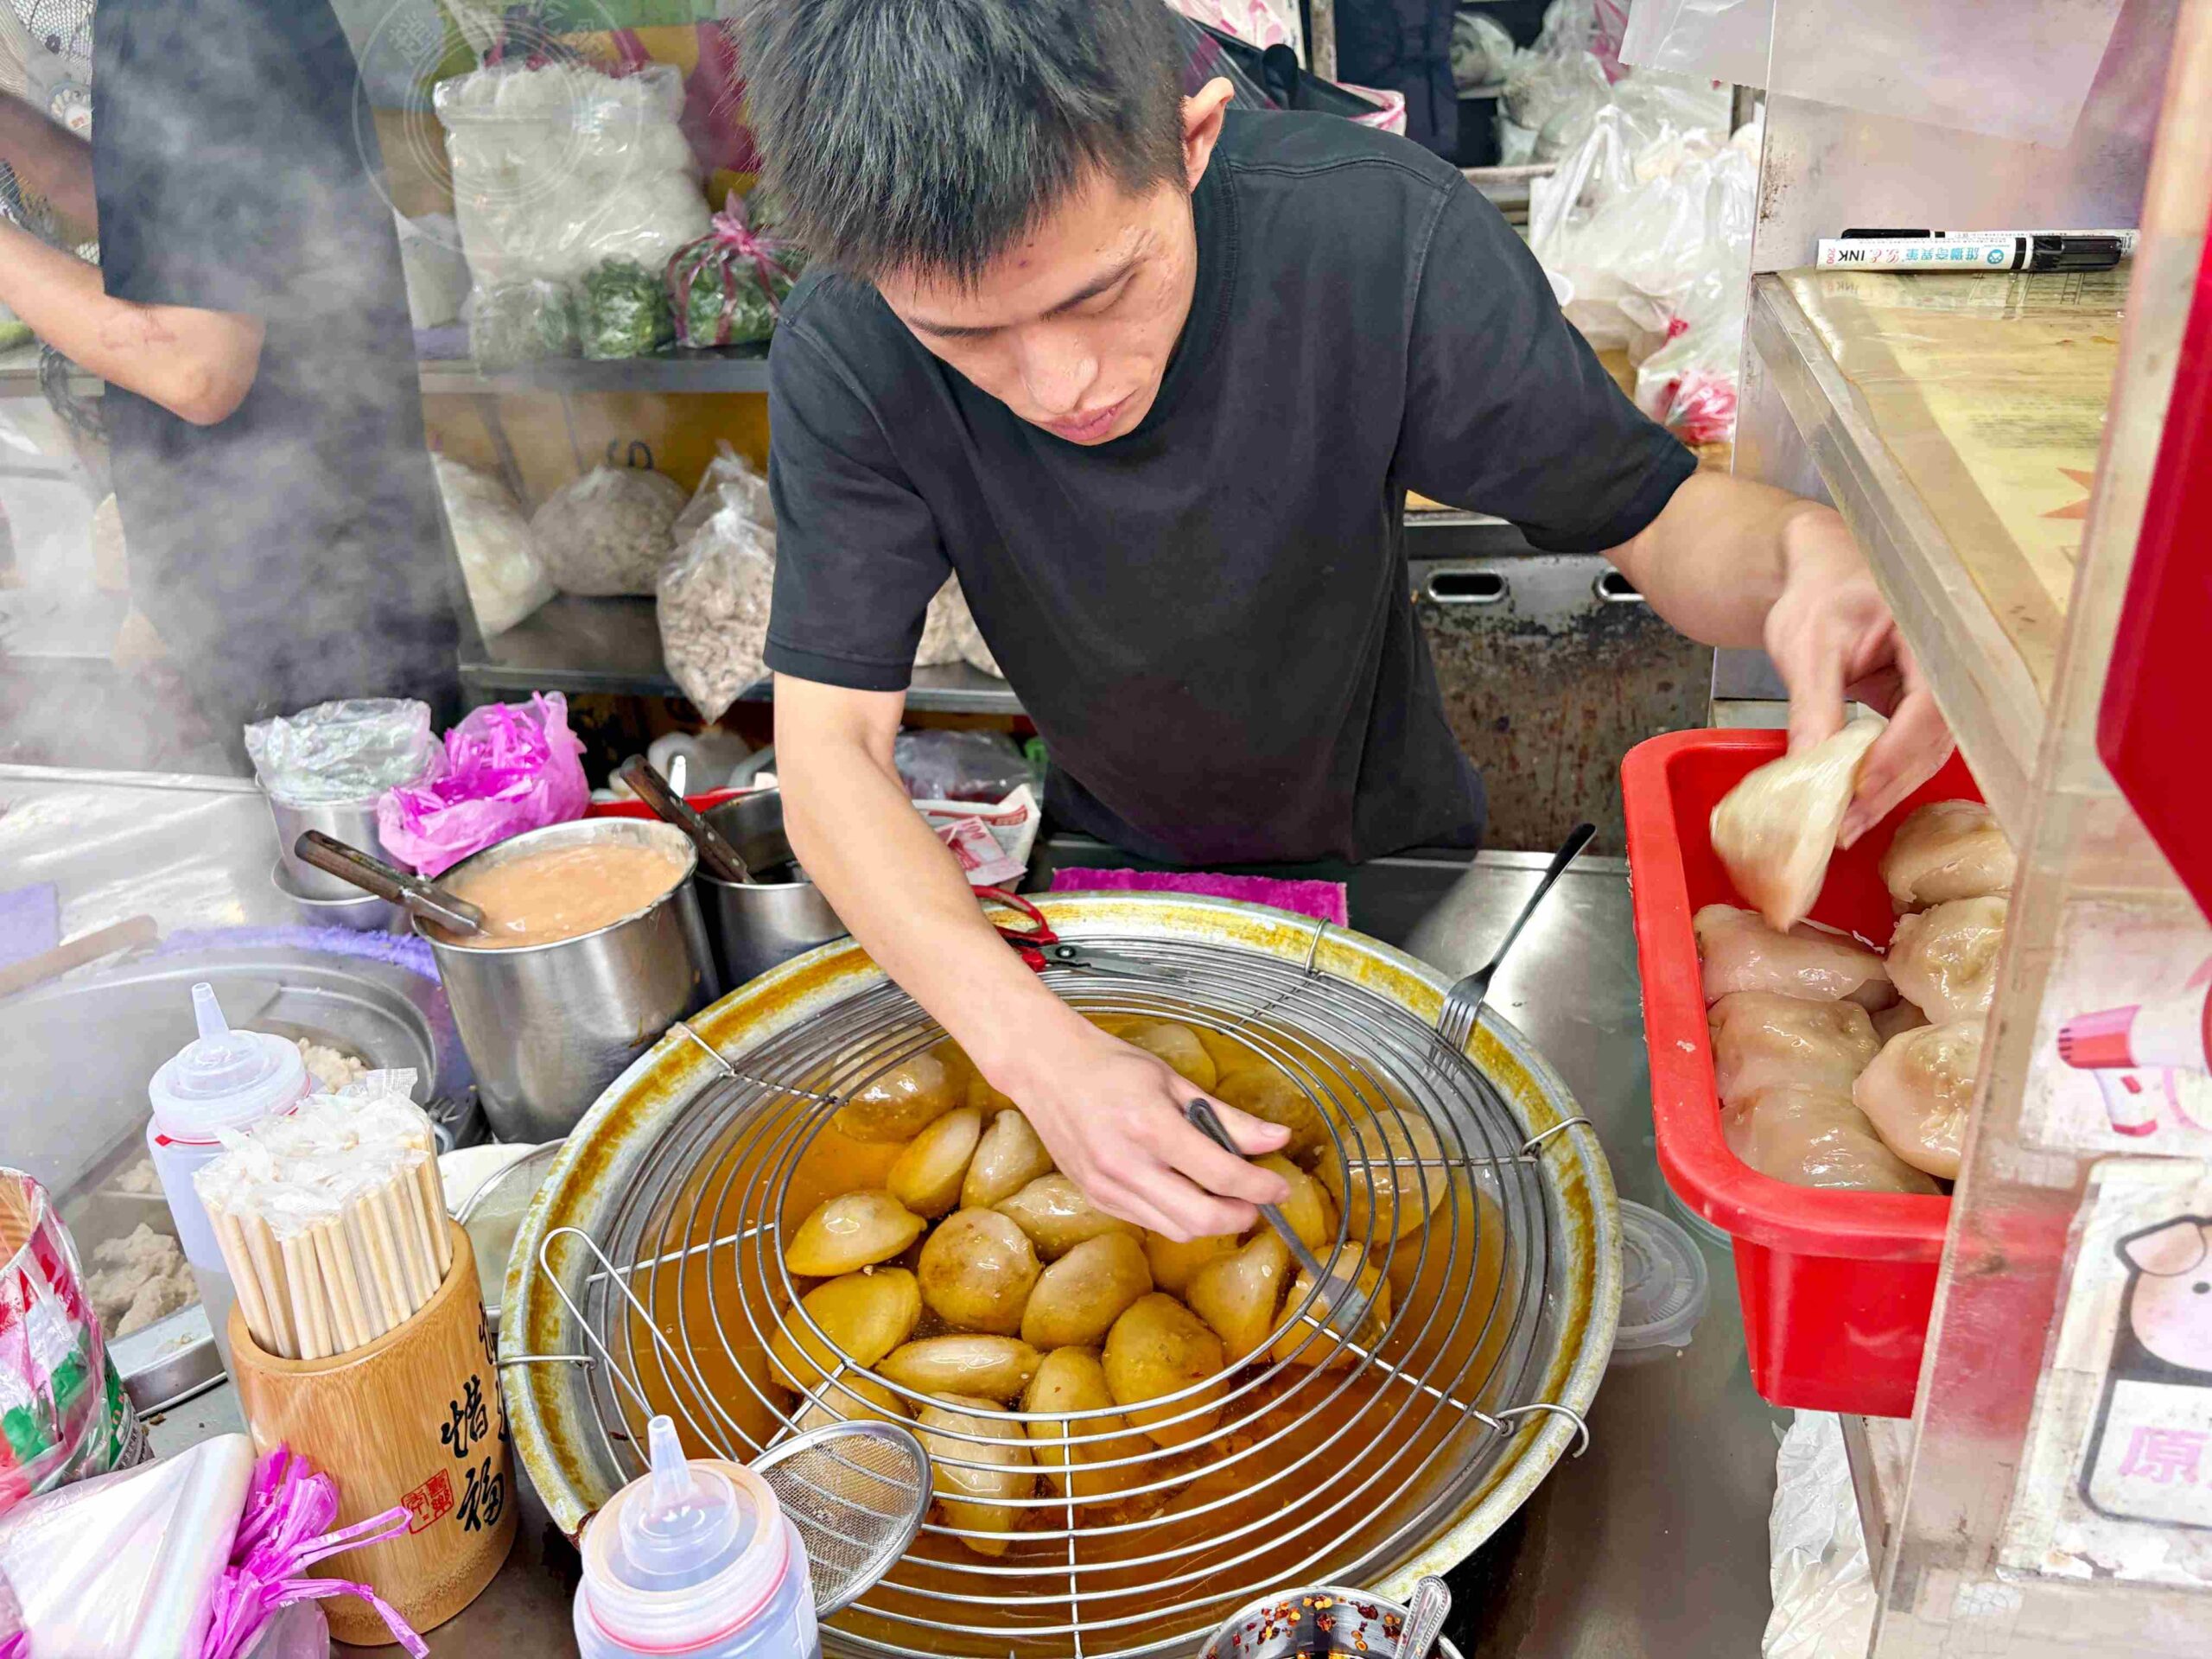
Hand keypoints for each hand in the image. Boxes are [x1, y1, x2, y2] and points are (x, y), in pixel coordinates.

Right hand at [991, 1022, 1290, 1239]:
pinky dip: (1176, 1215)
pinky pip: (1149, 1222)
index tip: (1279, 1187)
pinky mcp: (1095, 1198)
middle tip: (1257, 1202)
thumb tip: (1276, 1139)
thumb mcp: (1174, 1082)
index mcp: (1150, 1125)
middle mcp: (1126, 1164)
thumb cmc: (1110, 1067)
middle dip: (1240, 1216)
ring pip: (1176, 1229)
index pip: (1221, 1174)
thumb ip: (1228, 1117)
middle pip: (1201, 1218)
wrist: (1046, 1069)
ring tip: (1222, 1196)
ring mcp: (1106, 1186)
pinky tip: (1182, 1190)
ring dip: (1209, 1220)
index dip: (1261, 1187)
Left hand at [1765, 505, 1954, 845]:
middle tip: (1847, 825)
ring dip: (1888, 791)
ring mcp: (1940, 688)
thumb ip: (1814, 705)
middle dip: (1889, 784)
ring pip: (1926, 752)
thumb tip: (1811, 768)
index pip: (1929, 703)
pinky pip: (1913, 749)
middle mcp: (1949, 662)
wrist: (1820, 578)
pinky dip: (1885, 778)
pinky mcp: (1922, 708)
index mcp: (1930, 631)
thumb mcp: (1808, 648)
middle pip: (1933, 737)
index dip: (1897, 751)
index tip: (1860, 788)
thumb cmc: (1818, 597)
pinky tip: (1856, 805)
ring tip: (1847, 826)